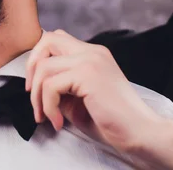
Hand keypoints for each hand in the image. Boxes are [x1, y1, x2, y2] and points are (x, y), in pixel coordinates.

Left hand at [25, 30, 165, 152]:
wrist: (141, 133)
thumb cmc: (112, 121)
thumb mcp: (79, 100)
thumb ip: (61, 87)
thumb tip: (36, 87)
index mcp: (93, 54)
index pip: (56, 39)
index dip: (38, 60)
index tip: (38, 89)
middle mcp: (92, 51)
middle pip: (47, 40)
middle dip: (31, 69)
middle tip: (35, 97)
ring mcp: (91, 60)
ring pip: (44, 67)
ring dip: (38, 97)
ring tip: (47, 117)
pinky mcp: (88, 74)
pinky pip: (51, 85)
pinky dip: (48, 107)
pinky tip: (59, 122)